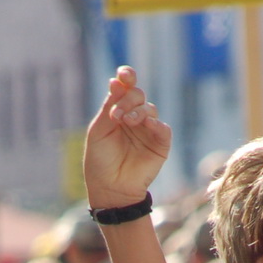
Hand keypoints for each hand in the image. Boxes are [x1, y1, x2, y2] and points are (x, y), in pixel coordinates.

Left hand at [83, 66, 171, 211]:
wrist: (110, 188)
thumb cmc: (100, 160)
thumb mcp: (98, 131)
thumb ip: (108, 106)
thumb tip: (116, 81)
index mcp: (118, 111)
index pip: (125, 88)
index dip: (127, 77)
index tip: (124, 74)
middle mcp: (135, 117)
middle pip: (138, 95)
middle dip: (128, 100)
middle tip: (116, 115)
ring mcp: (148, 130)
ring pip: (150, 109)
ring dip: (138, 112)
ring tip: (126, 121)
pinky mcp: (160, 144)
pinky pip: (163, 129)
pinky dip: (155, 125)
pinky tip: (146, 124)